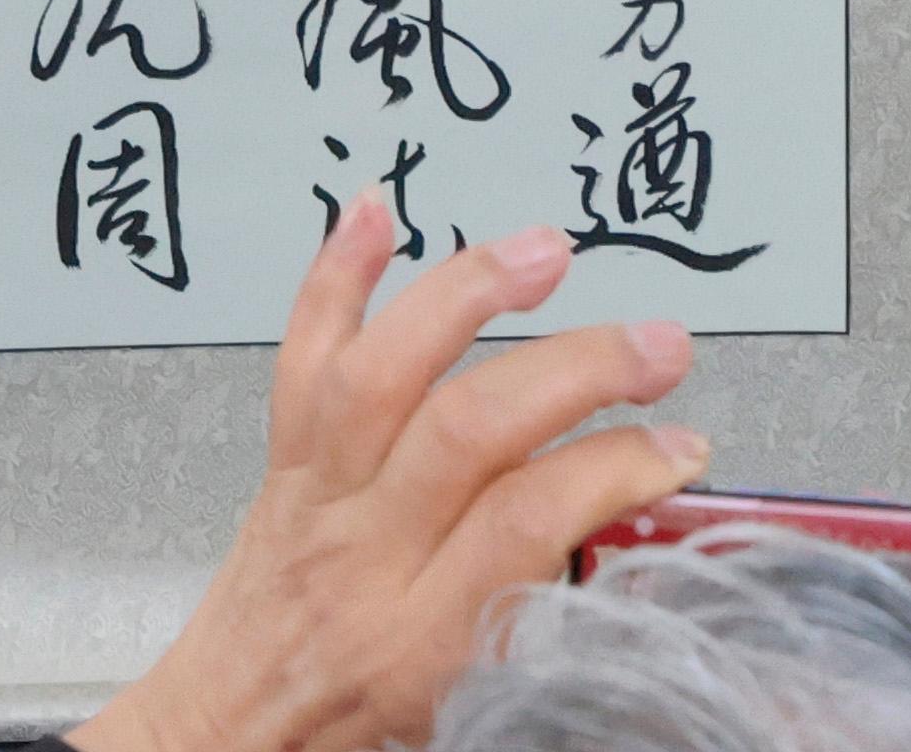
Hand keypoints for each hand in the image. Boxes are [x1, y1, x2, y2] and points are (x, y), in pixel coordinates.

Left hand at [68, 200, 708, 751]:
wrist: (229, 735)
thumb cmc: (352, 728)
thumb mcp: (469, 705)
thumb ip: (542, 615)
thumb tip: (635, 528)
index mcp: (417, 636)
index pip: (525, 525)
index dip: (616, 472)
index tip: (681, 449)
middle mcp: (360, 552)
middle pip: (468, 431)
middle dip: (578, 370)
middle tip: (660, 347)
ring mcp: (314, 495)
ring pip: (381, 373)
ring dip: (466, 295)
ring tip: (545, 252)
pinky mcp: (282, 458)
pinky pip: (302, 355)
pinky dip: (335, 274)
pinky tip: (373, 212)